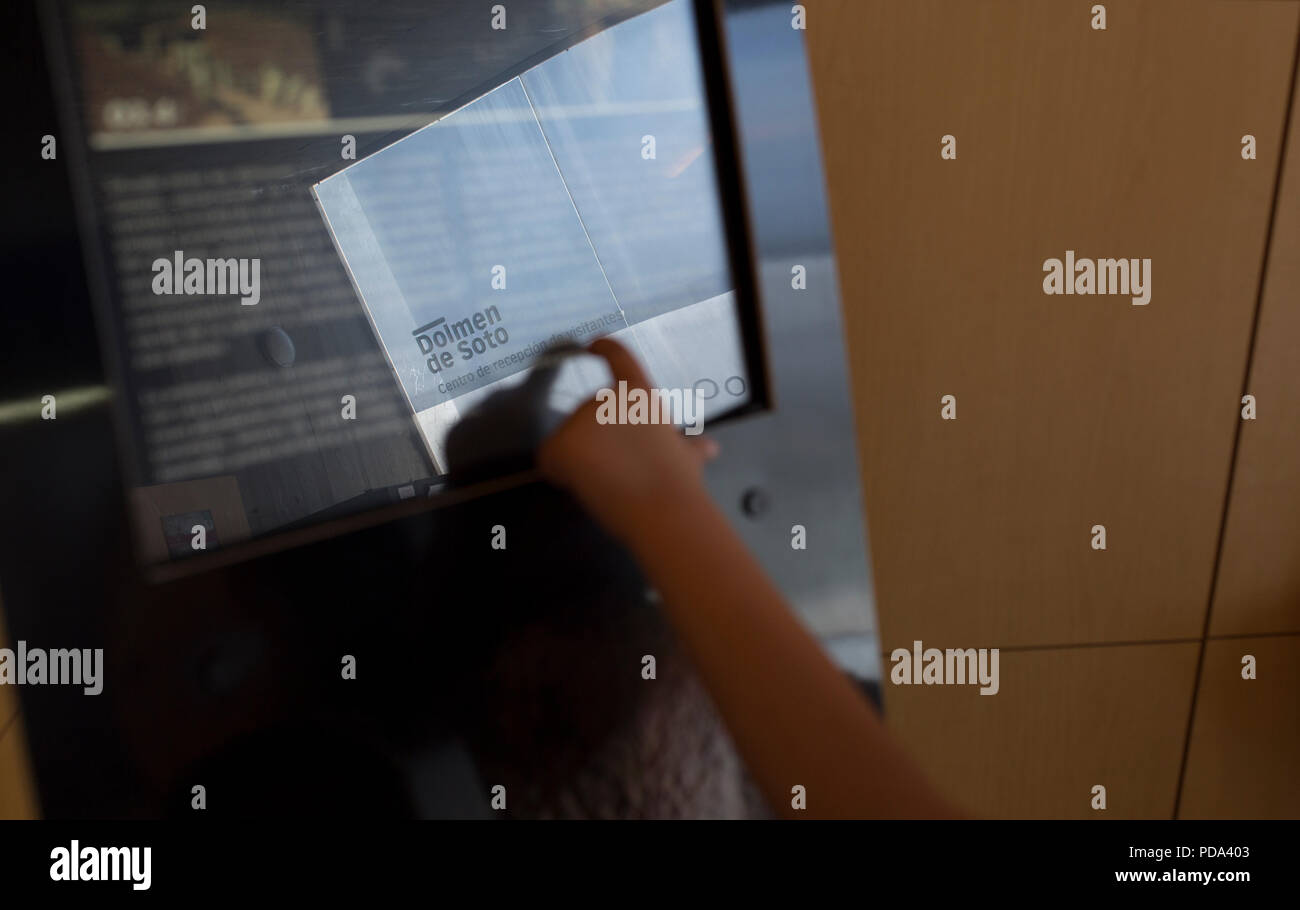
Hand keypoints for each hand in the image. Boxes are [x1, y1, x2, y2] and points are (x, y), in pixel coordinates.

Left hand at [536, 338, 718, 546]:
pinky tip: (585, 485)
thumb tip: (709, 448)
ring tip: (610, 484)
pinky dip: (560, 475)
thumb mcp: (688, 457)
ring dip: (580, 462)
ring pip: (567, 442)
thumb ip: (689, 447)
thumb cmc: (678, 485)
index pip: (620, 358)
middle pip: (587, 417)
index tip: (594, 344)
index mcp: (642, 395)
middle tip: (621, 472)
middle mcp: (610, 398)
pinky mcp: (563, 443)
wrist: (664, 510)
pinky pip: (549, 460)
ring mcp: (583, 418)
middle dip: (595, 444)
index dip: (605, 349)